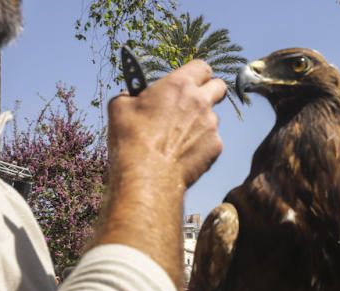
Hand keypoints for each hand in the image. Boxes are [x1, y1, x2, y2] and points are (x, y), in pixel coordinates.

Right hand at [107, 59, 225, 192]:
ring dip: (201, 123)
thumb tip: (132, 96)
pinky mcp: (216, 147)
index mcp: (179, 85)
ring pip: (213, 118)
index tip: (190, 81)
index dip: (196, 74)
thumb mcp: (120, 107)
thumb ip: (132, 95)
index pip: (201, 67)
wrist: (147, 175)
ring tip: (179, 138)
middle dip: (210, 91)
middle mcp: (201, 102)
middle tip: (195, 102)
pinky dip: (201, 145)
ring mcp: (211, 125)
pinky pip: (211, 141)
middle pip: (219, 87)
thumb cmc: (132, 138)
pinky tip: (183, 154)